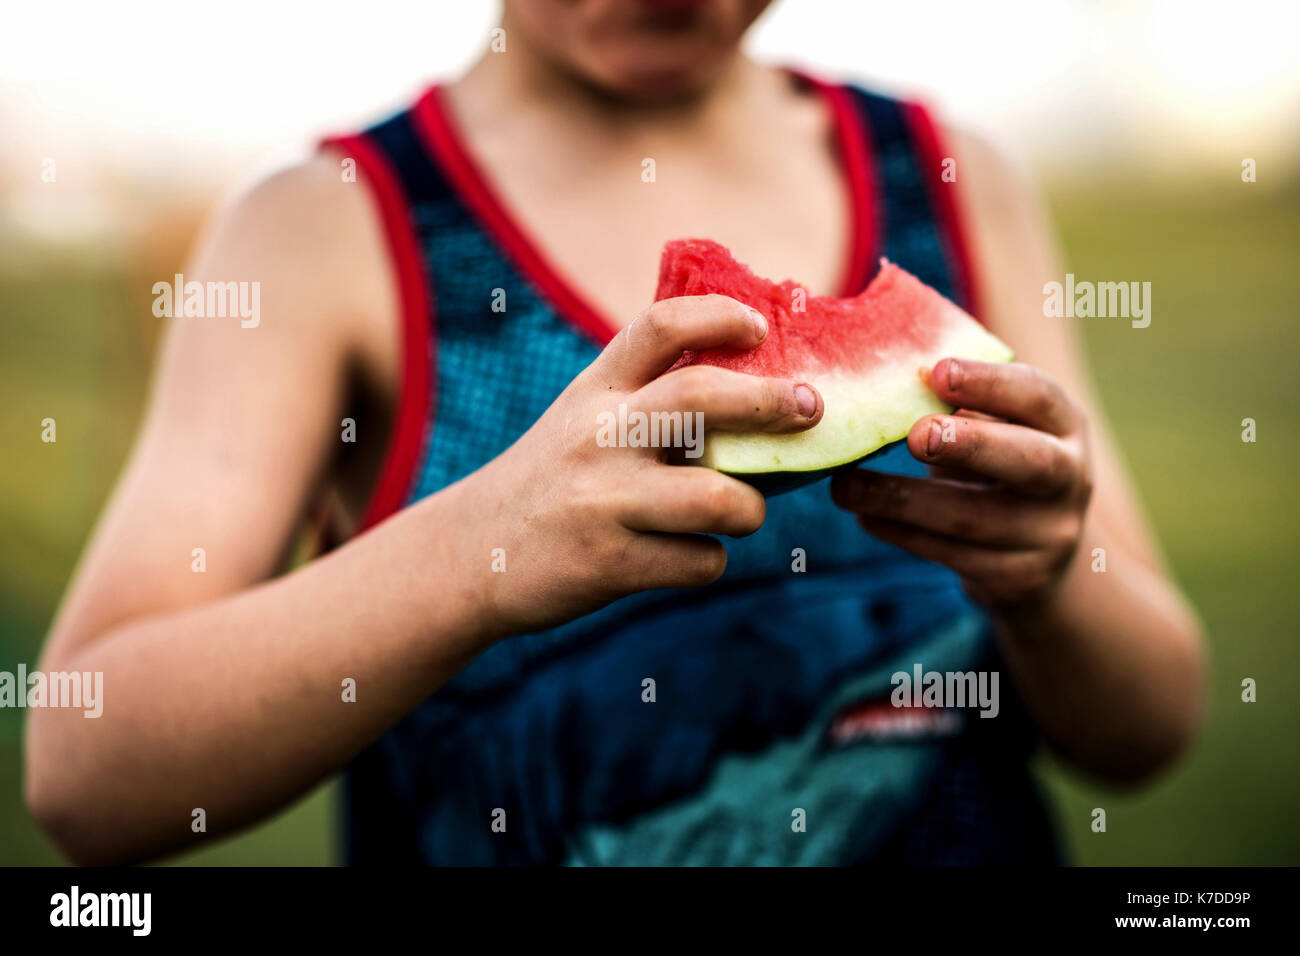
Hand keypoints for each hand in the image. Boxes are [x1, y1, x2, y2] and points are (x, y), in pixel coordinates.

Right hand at [465, 295, 822, 637]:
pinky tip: (687, 555)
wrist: (474, 552)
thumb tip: (762, 390)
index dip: (720, 316)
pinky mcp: (608, 562)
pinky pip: (699, 562)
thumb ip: (649, 396)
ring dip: (750, 509)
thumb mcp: (584, 418)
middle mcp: (599, 436)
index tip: (759, 328)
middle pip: (702, 398)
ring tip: (745, 511)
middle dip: (771, 402)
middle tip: (810, 409)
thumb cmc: (556, 479)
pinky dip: (708, 561)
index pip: (660, 325)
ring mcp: (603, 499)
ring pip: (719, 499)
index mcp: (598, 391)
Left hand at [830, 358, 1091, 609]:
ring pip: (975, 518)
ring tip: (846, 486)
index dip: (990, 383)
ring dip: (903, 501)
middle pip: (1030, 462)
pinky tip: (865, 515)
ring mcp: (1048, 534)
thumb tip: (893, 377)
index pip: (1038, 397)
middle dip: (971, 446)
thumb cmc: (1000, 461)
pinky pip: (953, 554)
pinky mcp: (1017, 576)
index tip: (938, 372)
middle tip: (916, 436)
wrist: (1039, 548)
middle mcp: (1070, 478)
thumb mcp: (997, 425)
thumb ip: (960, 403)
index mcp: (1064, 425)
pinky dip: (902, 533)